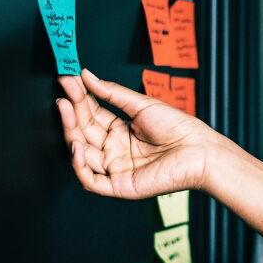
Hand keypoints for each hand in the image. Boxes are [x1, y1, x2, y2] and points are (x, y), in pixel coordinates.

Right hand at [57, 69, 212, 198]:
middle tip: (62, 93)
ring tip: (66, 109)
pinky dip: (79, 165)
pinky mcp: (120, 186)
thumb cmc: (179, 128)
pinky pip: (91, 180)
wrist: (200, 150)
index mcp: (121, 132)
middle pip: (84, 133)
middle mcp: (115, 151)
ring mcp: (116, 169)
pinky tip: (76, 144)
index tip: (67, 79)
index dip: (79, 99)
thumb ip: (113, 94)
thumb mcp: (142, 105)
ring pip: (82, 155)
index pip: (92, 115)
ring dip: (70, 133)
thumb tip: (87, 76)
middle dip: (71, 113)